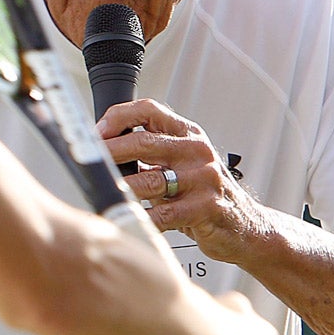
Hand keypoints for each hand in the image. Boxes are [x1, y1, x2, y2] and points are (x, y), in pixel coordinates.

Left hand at [99, 99, 266, 263]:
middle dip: (109, 153)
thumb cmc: (204, 194)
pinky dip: (141, 219)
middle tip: (88, 164)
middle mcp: (197, 151)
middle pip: (143, 142)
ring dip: (120, 190)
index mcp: (188, 134)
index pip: (149, 109)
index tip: (95, 133)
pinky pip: (163, 215)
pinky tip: (130, 220)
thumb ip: (152, 154)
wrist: (245, 225)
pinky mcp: (207, 208)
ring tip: (104, 195)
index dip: (117, 117)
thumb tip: (103, 151)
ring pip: (149, 181)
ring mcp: (204, 179)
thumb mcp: (182, 164)